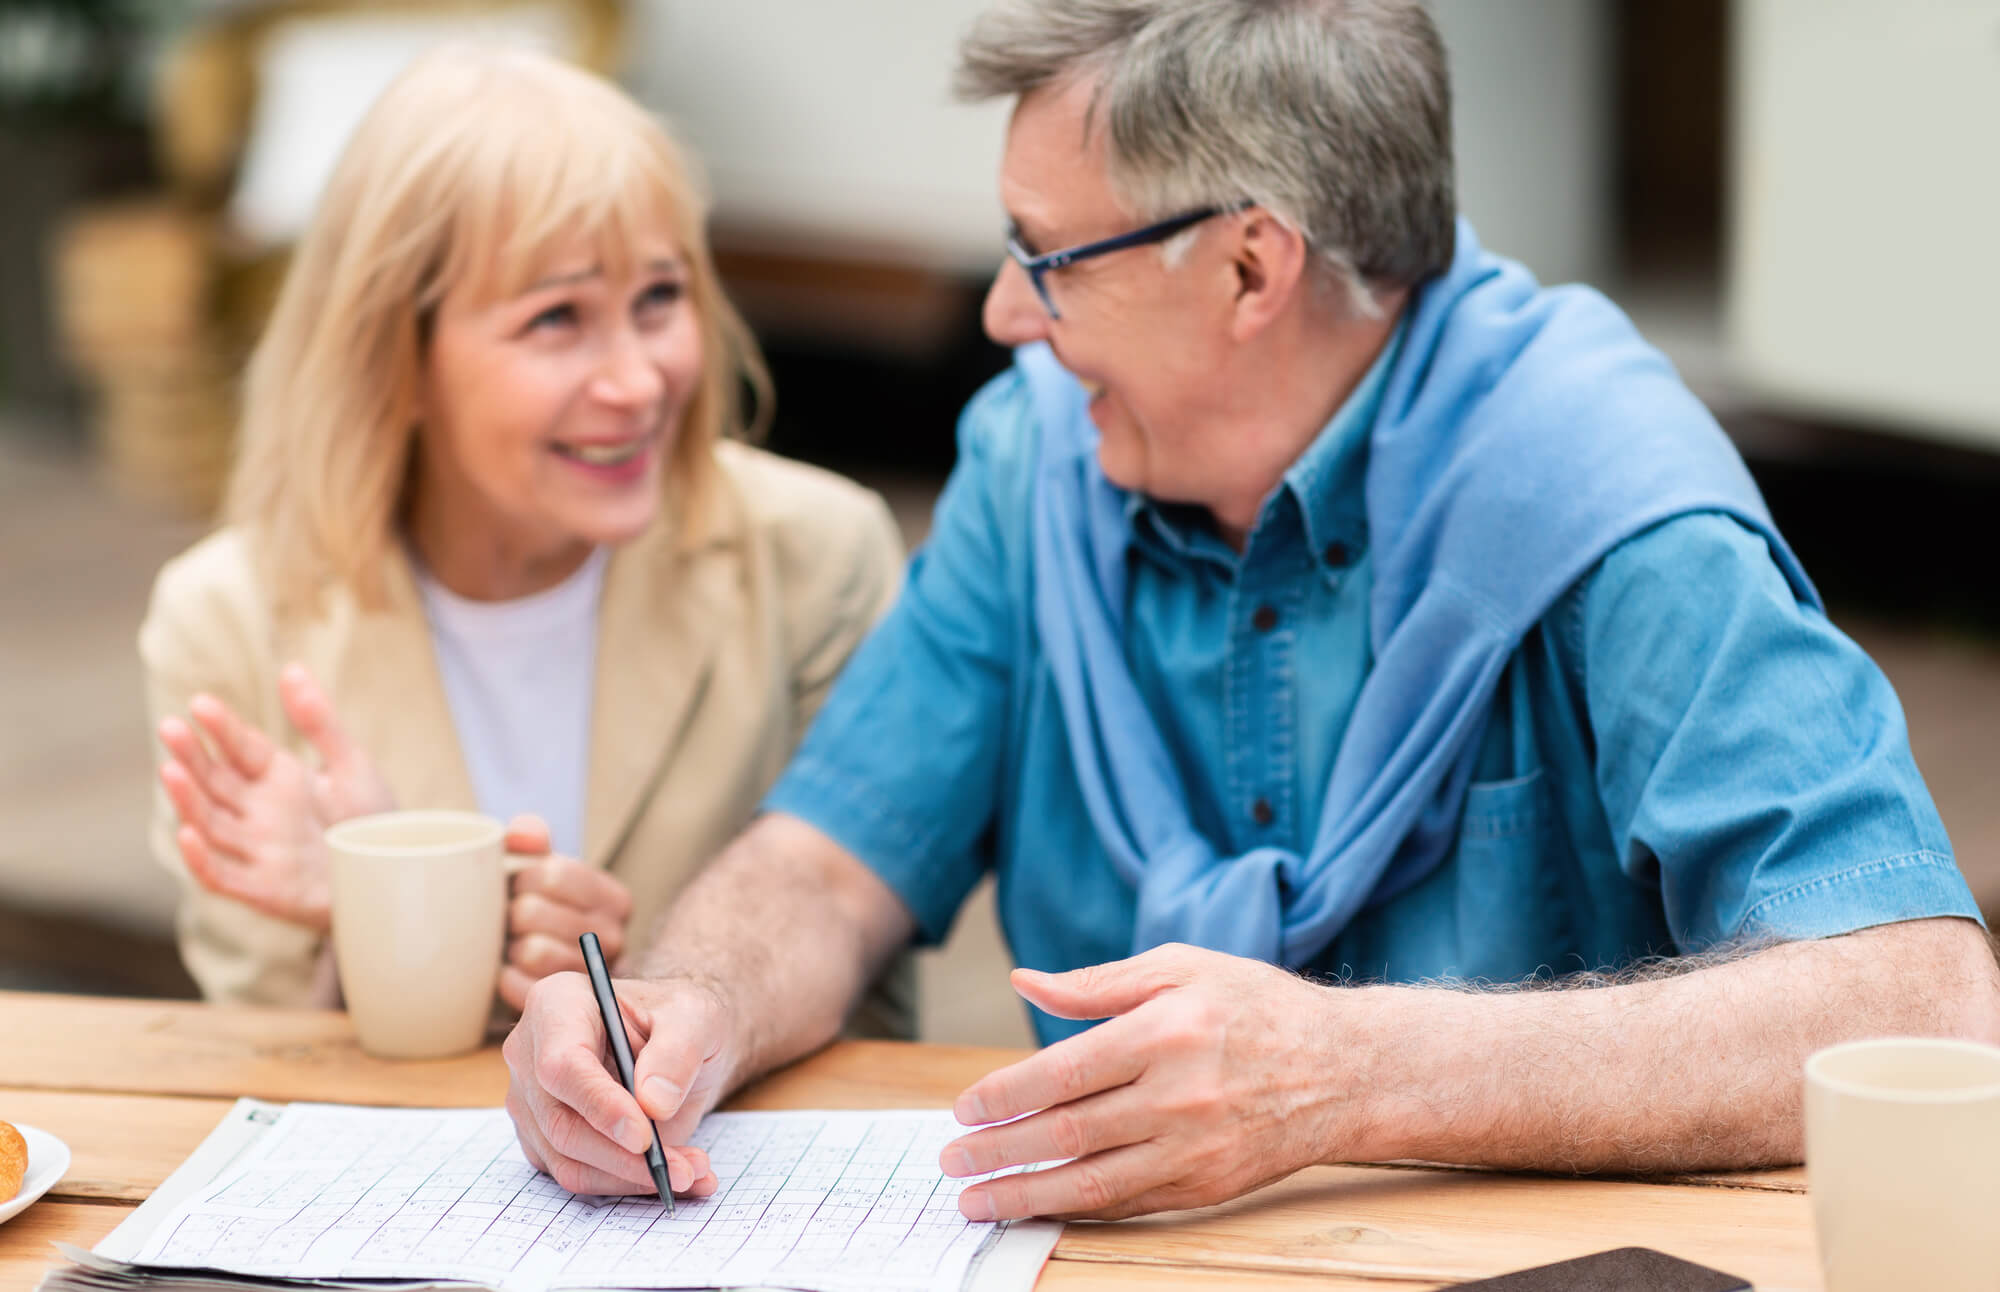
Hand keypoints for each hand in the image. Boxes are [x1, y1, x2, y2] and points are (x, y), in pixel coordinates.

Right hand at [158, 662, 393, 929]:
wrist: (398, 876)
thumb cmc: (371, 821)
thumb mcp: (352, 765)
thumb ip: (320, 722)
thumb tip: (291, 668)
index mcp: (278, 778)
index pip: (241, 748)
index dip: (222, 728)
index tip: (200, 704)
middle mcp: (260, 811)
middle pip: (216, 781)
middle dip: (192, 756)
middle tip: (170, 728)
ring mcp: (258, 849)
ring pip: (211, 823)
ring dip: (188, 800)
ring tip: (169, 771)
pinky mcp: (263, 888)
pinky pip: (223, 875)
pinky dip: (202, 859)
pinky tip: (187, 834)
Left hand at [497, 816, 635, 1011]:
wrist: (549, 974)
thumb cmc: (545, 912)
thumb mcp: (544, 870)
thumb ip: (533, 840)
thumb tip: (524, 835)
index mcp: (614, 898)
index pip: (551, 874)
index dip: (522, 878)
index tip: (520, 886)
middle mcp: (614, 938)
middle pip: (532, 912)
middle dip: (512, 914)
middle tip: (513, 921)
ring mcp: (594, 977)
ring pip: (530, 951)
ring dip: (510, 947)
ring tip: (515, 946)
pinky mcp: (566, 1009)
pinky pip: (520, 986)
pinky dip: (505, 977)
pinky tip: (511, 972)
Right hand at [503, 970, 733, 1196]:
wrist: (678, 1041)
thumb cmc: (679, 1017)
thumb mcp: (696, 1017)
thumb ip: (677, 1052)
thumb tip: (654, 1104)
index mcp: (557, 1004)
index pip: (561, 1065)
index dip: (599, 1105)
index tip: (644, 1137)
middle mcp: (530, 1053)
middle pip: (561, 1122)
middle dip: (626, 1156)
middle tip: (686, 1169)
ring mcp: (532, 1101)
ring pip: (569, 1160)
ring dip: (633, 1177)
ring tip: (692, 1172)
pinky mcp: (544, 1139)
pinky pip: (578, 1175)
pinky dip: (627, 1184)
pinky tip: (674, 1176)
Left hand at [939, 944, 1355, 1220]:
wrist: (1345, 1070)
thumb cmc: (1257, 1006)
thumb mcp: (1181, 967)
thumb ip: (1097, 983)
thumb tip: (1026, 983)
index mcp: (1165, 1031)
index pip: (1062, 1073)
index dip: (1003, 1096)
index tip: (964, 1108)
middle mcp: (1178, 1095)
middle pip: (1065, 1133)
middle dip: (998, 1153)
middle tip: (952, 1161)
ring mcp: (1194, 1148)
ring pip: (1091, 1182)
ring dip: (1024, 1195)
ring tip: (977, 1201)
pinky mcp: (1207, 1187)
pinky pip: (1127, 1204)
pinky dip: (1076, 1209)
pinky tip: (1040, 1205)